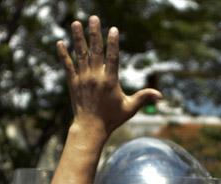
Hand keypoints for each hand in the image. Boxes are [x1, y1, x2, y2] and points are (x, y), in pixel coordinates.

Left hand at [57, 16, 161, 141]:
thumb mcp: (130, 108)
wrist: (90, 128)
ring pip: (80, 54)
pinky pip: (67, 65)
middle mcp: (95, 77)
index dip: (112, 43)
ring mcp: (83, 79)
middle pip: (95, 50)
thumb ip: (144, 98)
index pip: (112, 57)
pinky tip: (59, 42)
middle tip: (94, 18)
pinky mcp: (73, 83)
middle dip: (95, 33)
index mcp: (110, 81)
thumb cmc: (112, 118)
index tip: (113, 29)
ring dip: (78, 38)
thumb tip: (161, 95)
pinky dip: (63, 54)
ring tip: (75, 23)